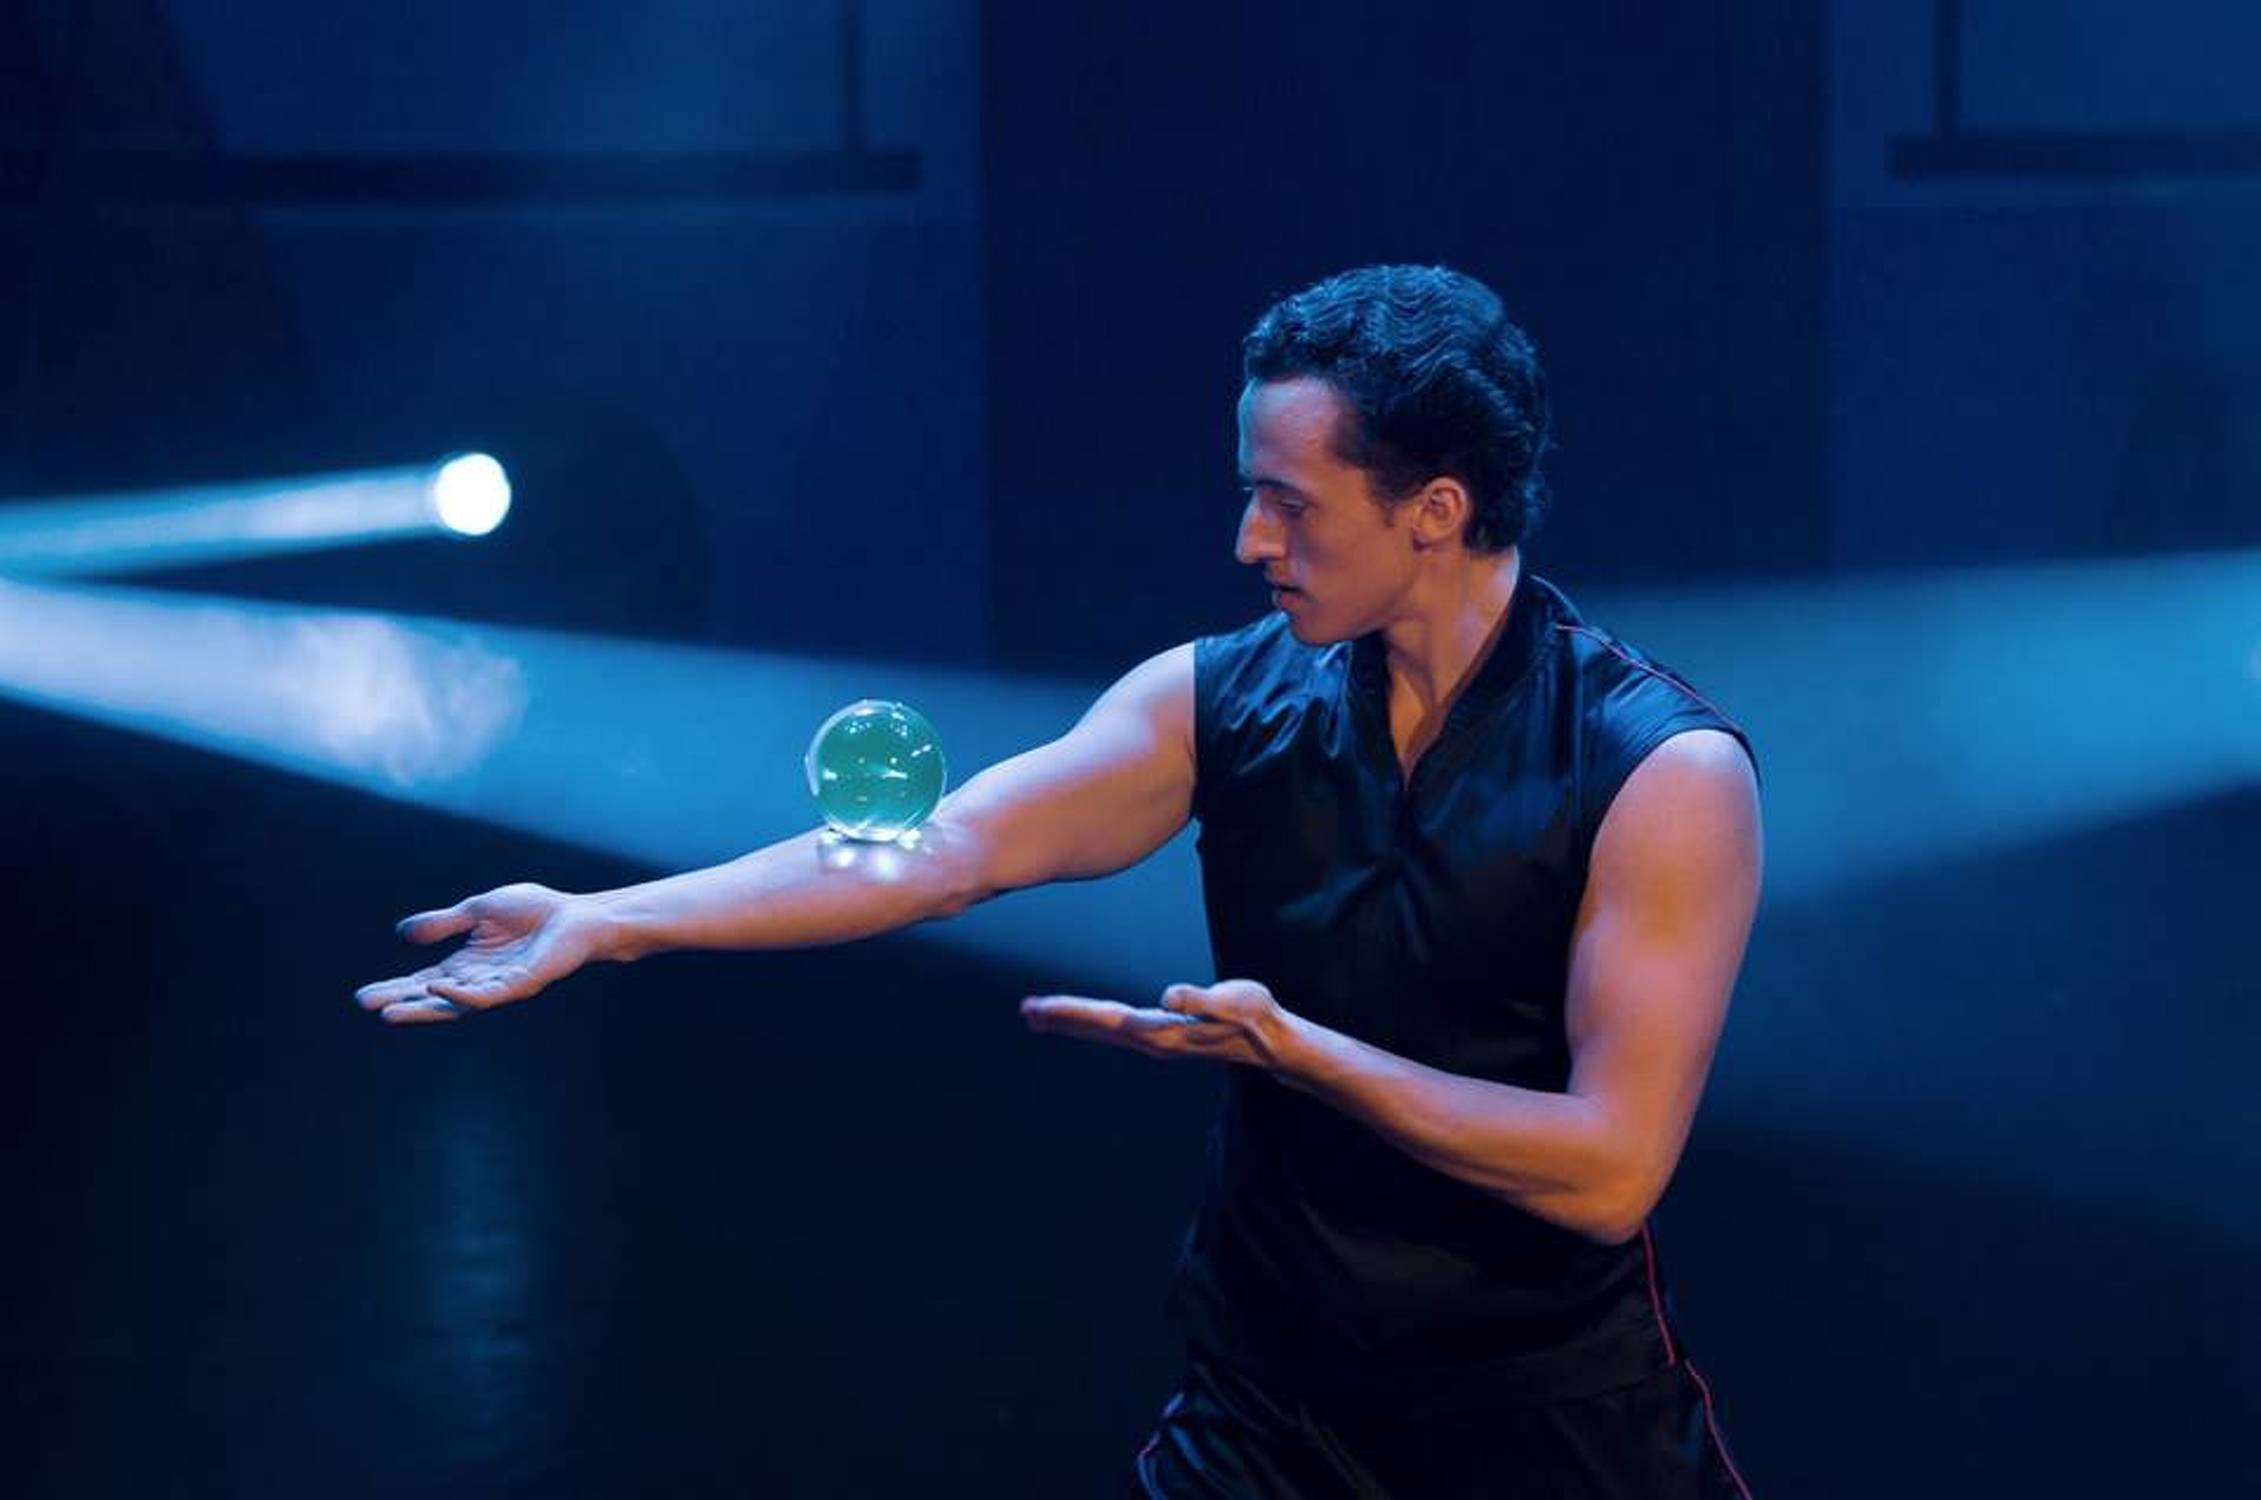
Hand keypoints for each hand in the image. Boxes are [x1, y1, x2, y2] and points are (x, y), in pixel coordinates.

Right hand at [354, 882, 609, 1024]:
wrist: (578, 915)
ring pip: (455, 1004)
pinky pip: (487, 994)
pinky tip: (437, 988)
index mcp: (467, 965)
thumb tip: (403, 934)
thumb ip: (445, 922)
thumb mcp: (478, 910)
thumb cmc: (535, 912)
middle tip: (367, 1006)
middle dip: (400, 1003)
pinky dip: (460, 994)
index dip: (395, 989)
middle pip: (432, 998)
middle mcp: (479, 980)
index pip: (423, 982)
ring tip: (389, 1013)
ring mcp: (500, 985)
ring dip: (422, 1008)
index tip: (363, 997)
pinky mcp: (521, 983)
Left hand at [1019, 979, 1301, 1072]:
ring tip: (1041, 1015)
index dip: (1071, 1012)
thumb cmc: (1254, 1017)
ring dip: (1072, 1022)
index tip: (1040, 1007)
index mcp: (1161, 1030)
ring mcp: (1156, 1040)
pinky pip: (1116, 1029)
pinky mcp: (1162, 1035)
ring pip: (1103, 1031)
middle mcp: (1152, 1039)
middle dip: (1060, 1019)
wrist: (1269, 1041)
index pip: (1105, 1019)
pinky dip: (1093, 1022)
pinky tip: (1085, 1019)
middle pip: (1096, 1028)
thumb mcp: (1233, 1002)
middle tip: (1025, 1011)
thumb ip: (1201, 999)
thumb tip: (1168, 995)